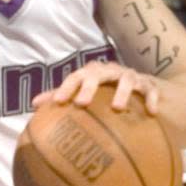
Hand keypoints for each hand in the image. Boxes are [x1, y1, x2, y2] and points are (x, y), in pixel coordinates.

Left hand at [33, 61, 159, 114]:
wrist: (137, 83)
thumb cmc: (104, 90)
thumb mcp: (83, 91)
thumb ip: (61, 95)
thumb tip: (34, 104)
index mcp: (91, 73)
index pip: (75, 77)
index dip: (66, 88)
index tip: (57, 102)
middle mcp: (109, 71)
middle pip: (98, 73)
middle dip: (90, 86)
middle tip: (82, 104)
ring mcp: (129, 76)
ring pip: (126, 79)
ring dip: (122, 92)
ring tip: (118, 108)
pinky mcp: (148, 84)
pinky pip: (151, 90)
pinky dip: (151, 99)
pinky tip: (152, 113)